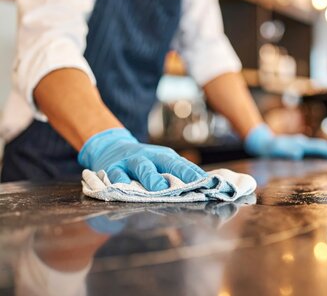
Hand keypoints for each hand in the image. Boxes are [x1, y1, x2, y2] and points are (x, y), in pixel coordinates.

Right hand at [78, 128, 206, 190]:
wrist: (111, 147)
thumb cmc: (144, 160)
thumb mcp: (160, 162)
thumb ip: (178, 172)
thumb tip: (205, 184)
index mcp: (163, 156)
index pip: (180, 164)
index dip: (192, 173)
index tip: (204, 182)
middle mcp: (148, 156)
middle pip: (163, 162)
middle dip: (173, 173)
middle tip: (181, 186)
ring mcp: (130, 162)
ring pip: (141, 167)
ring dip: (150, 177)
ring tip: (157, 187)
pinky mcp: (111, 169)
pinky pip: (116, 176)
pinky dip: (120, 182)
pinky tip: (125, 189)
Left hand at [244, 124, 326, 159]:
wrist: (261, 143)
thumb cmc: (267, 148)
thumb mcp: (274, 149)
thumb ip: (284, 151)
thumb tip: (297, 153)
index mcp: (300, 144)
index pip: (319, 148)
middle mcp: (303, 143)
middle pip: (323, 147)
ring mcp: (302, 145)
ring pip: (320, 149)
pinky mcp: (300, 149)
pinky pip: (315, 152)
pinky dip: (324, 154)